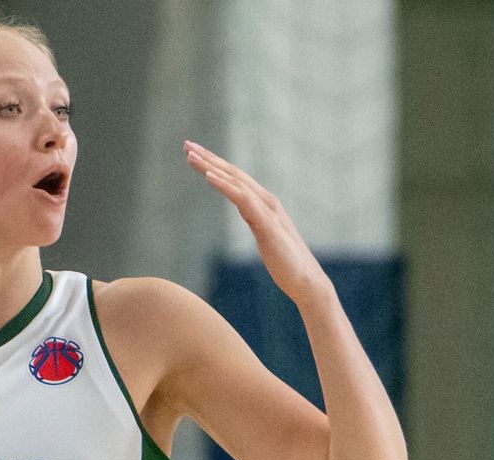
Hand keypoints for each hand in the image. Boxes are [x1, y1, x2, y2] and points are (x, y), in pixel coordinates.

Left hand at [184, 140, 332, 306]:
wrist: (306, 281)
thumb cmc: (286, 262)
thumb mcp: (265, 235)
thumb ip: (256, 219)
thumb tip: (247, 212)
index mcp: (265, 204)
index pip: (236, 178)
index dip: (216, 164)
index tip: (195, 153)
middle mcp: (266, 201)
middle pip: (233, 174)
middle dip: (209, 158)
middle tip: (187, 144)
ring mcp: (267, 211)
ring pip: (235, 182)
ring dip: (212, 167)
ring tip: (191, 155)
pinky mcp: (266, 223)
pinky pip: (242, 199)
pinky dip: (225, 186)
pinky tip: (209, 176)